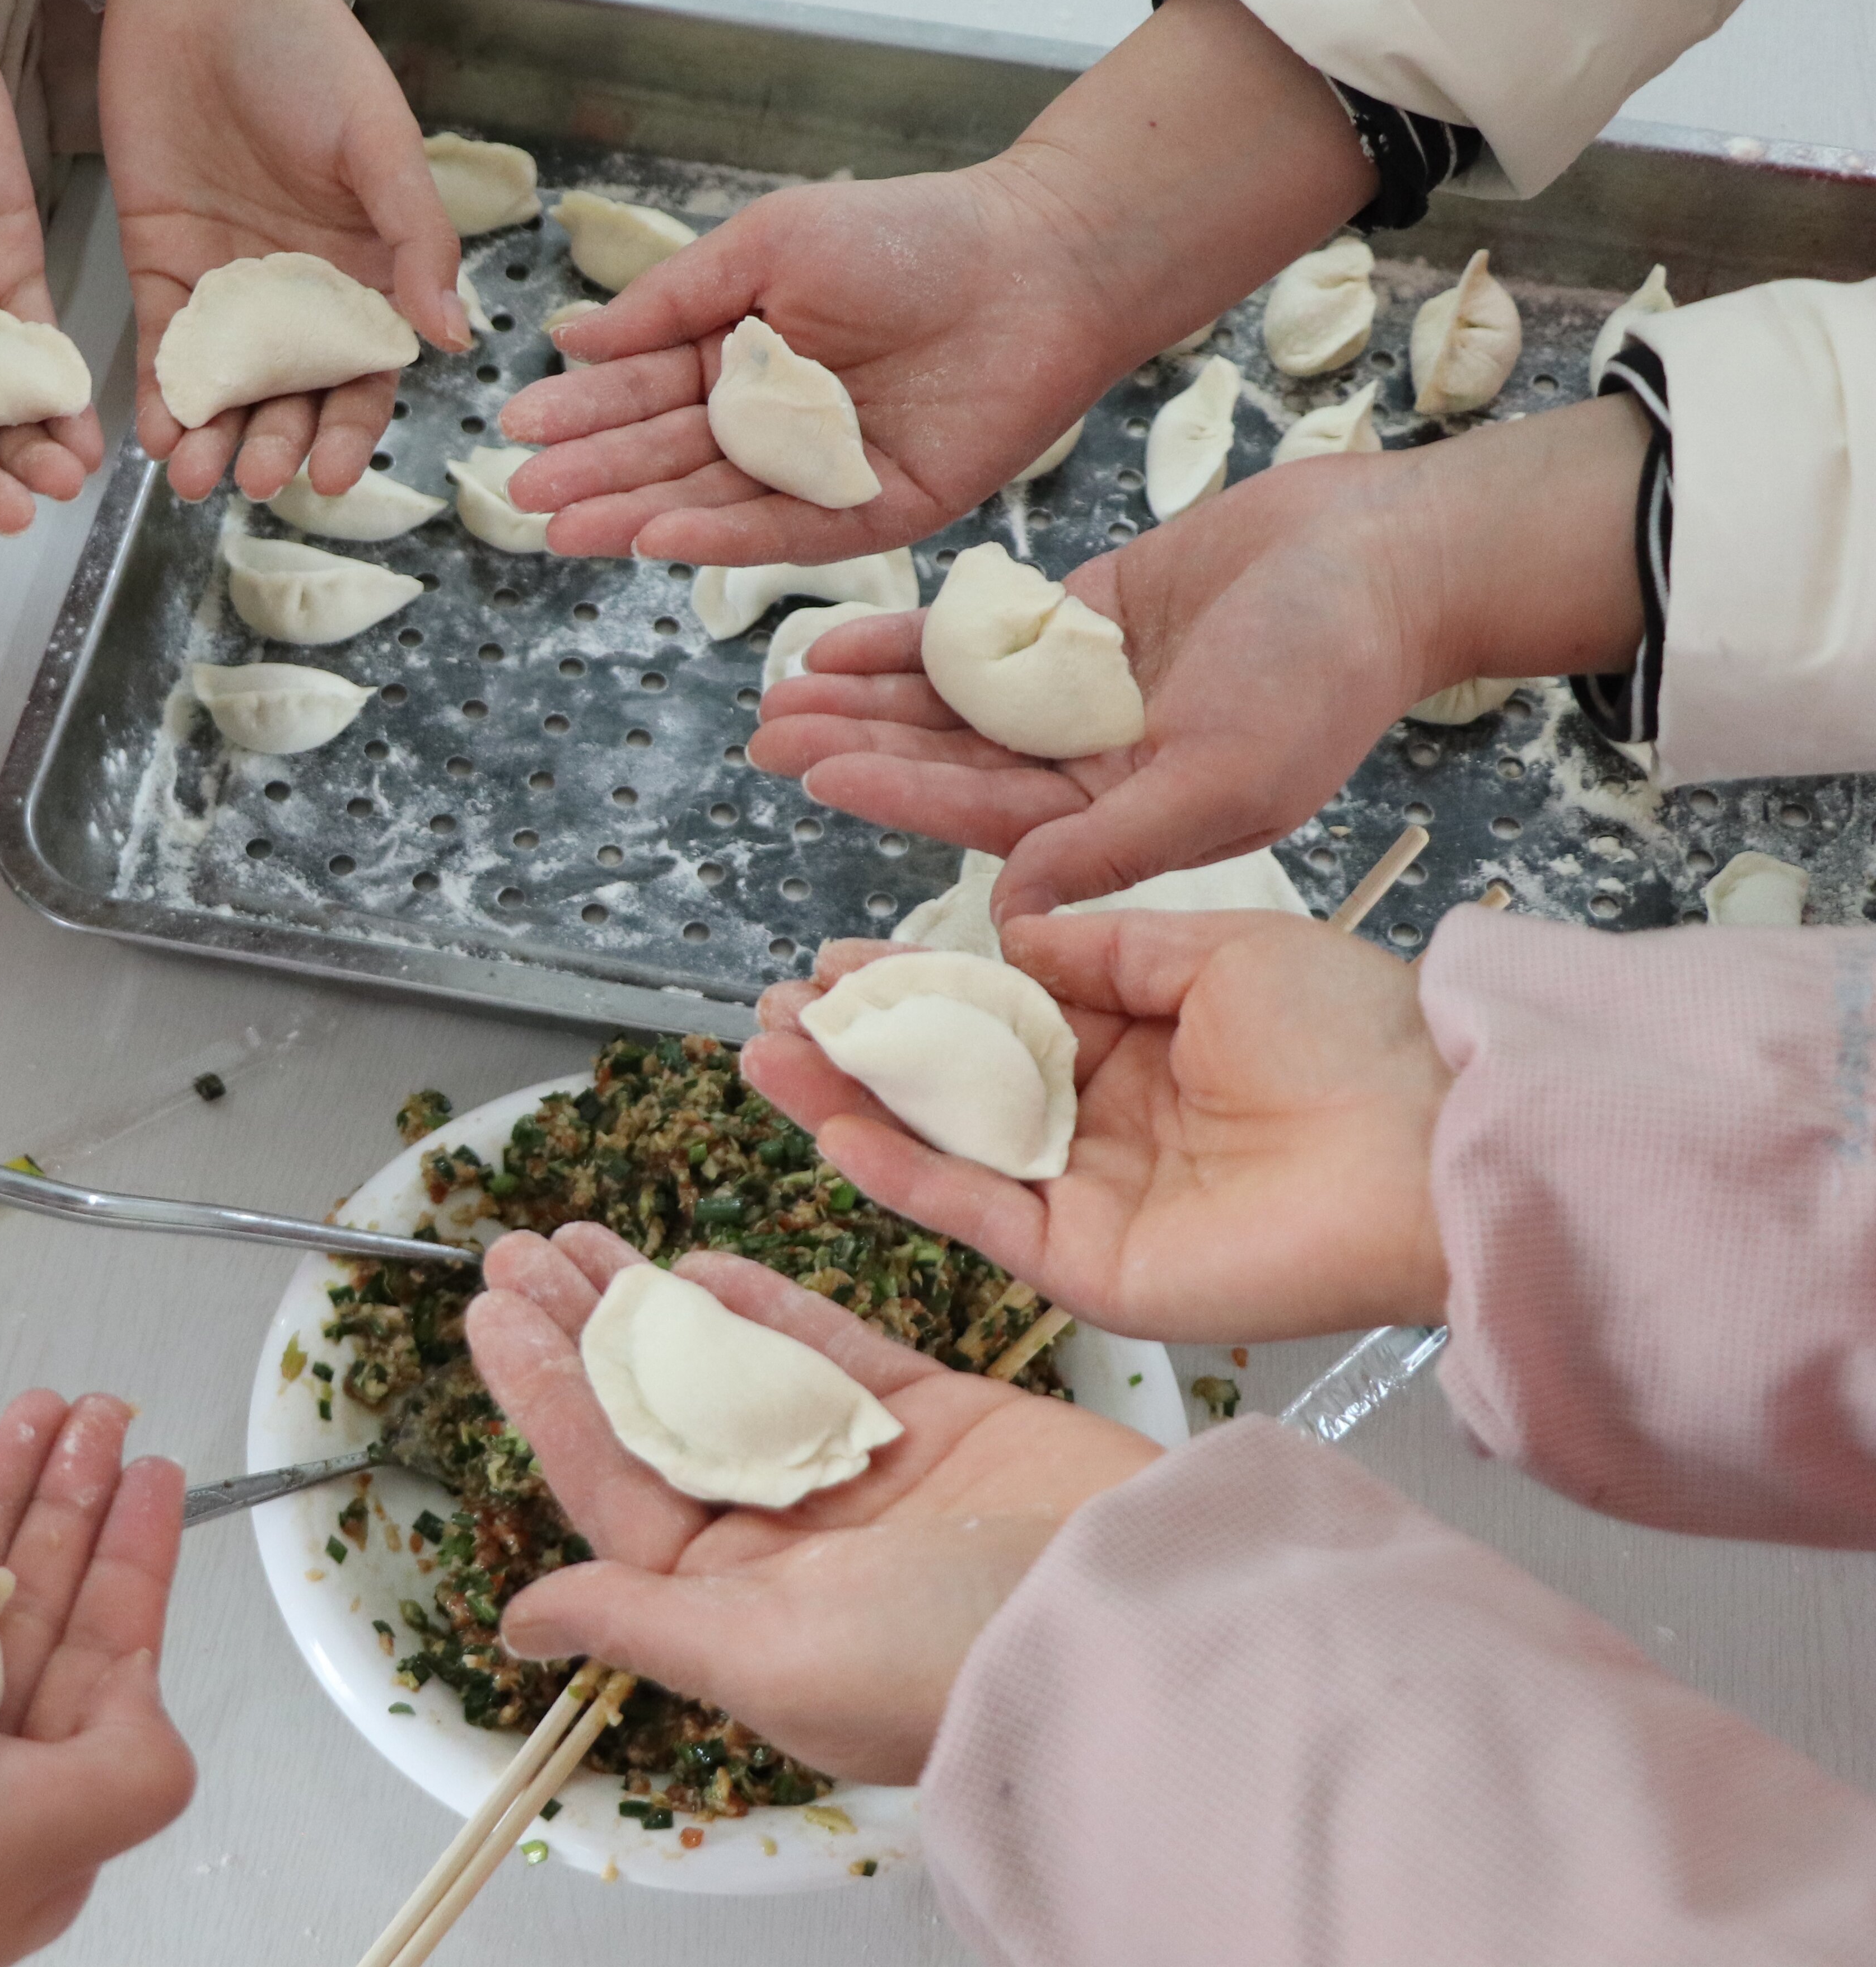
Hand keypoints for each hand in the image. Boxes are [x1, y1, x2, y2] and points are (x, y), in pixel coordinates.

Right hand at [0, 1392, 194, 1966]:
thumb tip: (152, 1687)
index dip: (134, 1555)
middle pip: (33, 1609)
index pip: (108, 1656)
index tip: (154, 1471)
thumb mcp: (31, 1832)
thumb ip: (124, 1764)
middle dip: (66, 1503)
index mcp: (32, 1819)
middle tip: (91, 1416)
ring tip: (23, 1419)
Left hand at [101, 0, 470, 503]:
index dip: (348, 430)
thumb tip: (456, 338)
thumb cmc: (309, 48)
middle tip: (250, 477)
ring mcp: (226, 280)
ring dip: (213, 434)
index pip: (364, 372)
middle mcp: (298, 287)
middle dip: (272, 442)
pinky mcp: (159, 260)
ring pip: (224, 384)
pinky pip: (160, 346)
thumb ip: (416, 240)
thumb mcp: (377, 140)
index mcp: (366, 265)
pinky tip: (154, 437)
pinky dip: (158, 394)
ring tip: (194, 477)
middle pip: (292, 393)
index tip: (324, 477)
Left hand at [465, 1225, 1158, 1781]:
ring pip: (731, 1375)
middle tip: (518, 1252)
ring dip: (657, 1307)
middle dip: (584, 1334)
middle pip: (658, 1420)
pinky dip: (770, 1309)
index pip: (611, 1486)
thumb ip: (636, 1623)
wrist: (1136, 1621)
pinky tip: (702, 1265)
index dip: (545, 1396)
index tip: (491, 1317)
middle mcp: (794, 1548)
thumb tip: (519, 1621)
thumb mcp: (762, 1655)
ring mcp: (866, 1481)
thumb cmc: (951, 1665)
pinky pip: (832, 1354)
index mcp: (739, 1613)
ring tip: (584, 1239)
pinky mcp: (940, 1424)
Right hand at [494, 0, 1372, 563]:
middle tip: (524, 496)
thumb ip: (673, 301)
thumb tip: (574, 338)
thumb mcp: (769, 246)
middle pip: (665, 457)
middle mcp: (772, 423)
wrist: (1036, 263)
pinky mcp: (876, 511)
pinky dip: (723, 538)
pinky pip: (788, 531)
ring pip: (712, 503)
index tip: (517, 428)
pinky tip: (660, 536)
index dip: (580, 411)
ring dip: (636, 516)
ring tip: (567, 529)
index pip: (642, 392)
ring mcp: (820, 473)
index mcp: (741, 355)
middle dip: (592, 476)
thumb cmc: (907, 235)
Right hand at [745, 918, 1452, 1339]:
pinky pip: (975, 1219)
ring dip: (846, 1109)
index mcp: (1138, 1051)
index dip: (913, 991)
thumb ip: (1106, 946)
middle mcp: (1104, 1130)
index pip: (995, 1020)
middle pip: (949, 1090)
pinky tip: (835, 1129)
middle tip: (774, 1013)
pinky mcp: (1090, 1269)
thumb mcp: (1220, 948)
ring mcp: (1090, 1203)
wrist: (1434, 1144)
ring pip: (943, 1153)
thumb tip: (1008, 931)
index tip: (837, 961)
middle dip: (856, 1050)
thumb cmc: (1358, 1038)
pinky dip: (901, 1176)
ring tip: (766, 1058)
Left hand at [751, 397, 1655, 919]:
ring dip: (864, 701)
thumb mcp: (1227, 776)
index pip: (989, 822)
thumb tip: (1015, 911)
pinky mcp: (1081, 624)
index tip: (818, 777)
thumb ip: (1118, 844)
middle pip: (951, 768)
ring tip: (777, 694)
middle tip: (763, 741)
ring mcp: (1081, 696)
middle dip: (859, 752)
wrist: (1387, 555)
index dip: (900, 799)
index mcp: (1128, 823)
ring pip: (949, 707)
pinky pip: (975, 639)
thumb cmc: (1330, 672)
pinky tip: (832, 641)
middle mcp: (1095, 771)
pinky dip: (906, 641)